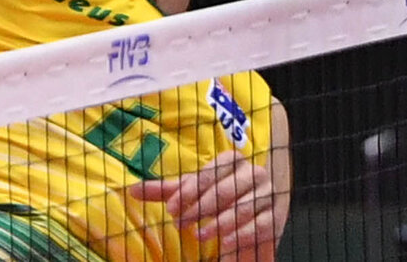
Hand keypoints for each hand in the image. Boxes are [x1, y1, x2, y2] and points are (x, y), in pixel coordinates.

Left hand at [129, 150, 279, 261]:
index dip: (191, 189)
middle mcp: (253, 173)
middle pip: (226, 189)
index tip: (172, 208)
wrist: (248, 220)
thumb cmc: (217, 203)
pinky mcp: (275, 216)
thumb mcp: (192, 195)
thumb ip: (167, 192)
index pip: (213, 170)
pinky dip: (241, 234)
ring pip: (243, 206)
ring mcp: (266, 194)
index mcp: (234, 161)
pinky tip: (224, 244)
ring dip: (219, 223)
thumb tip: (132, 190)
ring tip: (200, 235)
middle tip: (181, 222)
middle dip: (201, 208)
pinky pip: (260, 224)